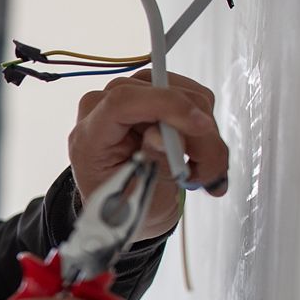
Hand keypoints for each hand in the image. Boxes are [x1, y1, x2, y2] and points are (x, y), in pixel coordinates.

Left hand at [68, 70, 229, 239]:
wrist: (125, 206)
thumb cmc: (124, 206)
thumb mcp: (138, 198)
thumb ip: (150, 164)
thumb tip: (162, 136)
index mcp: (89, 137)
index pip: (123, 101)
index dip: (167, 106)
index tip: (201, 127)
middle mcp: (103, 109)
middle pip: (162, 95)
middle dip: (197, 133)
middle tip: (211, 172)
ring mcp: (129, 98)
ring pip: (184, 94)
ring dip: (205, 135)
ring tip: (203, 172)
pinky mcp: (152, 94)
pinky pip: (192, 98)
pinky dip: (204, 129)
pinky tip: (199, 158)